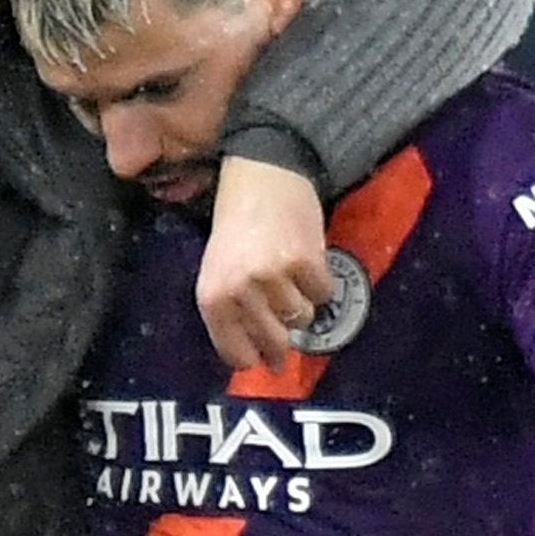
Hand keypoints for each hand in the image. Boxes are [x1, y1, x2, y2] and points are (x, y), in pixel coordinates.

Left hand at [198, 157, 332, 371]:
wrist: (262, 175)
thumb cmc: (237, 226)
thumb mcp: (218, 271)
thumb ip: (233, 311)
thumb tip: (260, 354)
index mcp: (212, 297)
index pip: (235, 352)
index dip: (253, 358)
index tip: (264, 360)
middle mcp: (240, 291)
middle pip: (274, 342)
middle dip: (283, 343)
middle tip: (288, 333)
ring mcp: (274, 277)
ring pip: (302, 318)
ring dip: (302, 305)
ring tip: (291, 280)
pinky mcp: (306, 262)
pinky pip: (323, 294)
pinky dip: (320, 284)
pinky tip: (308, 264)